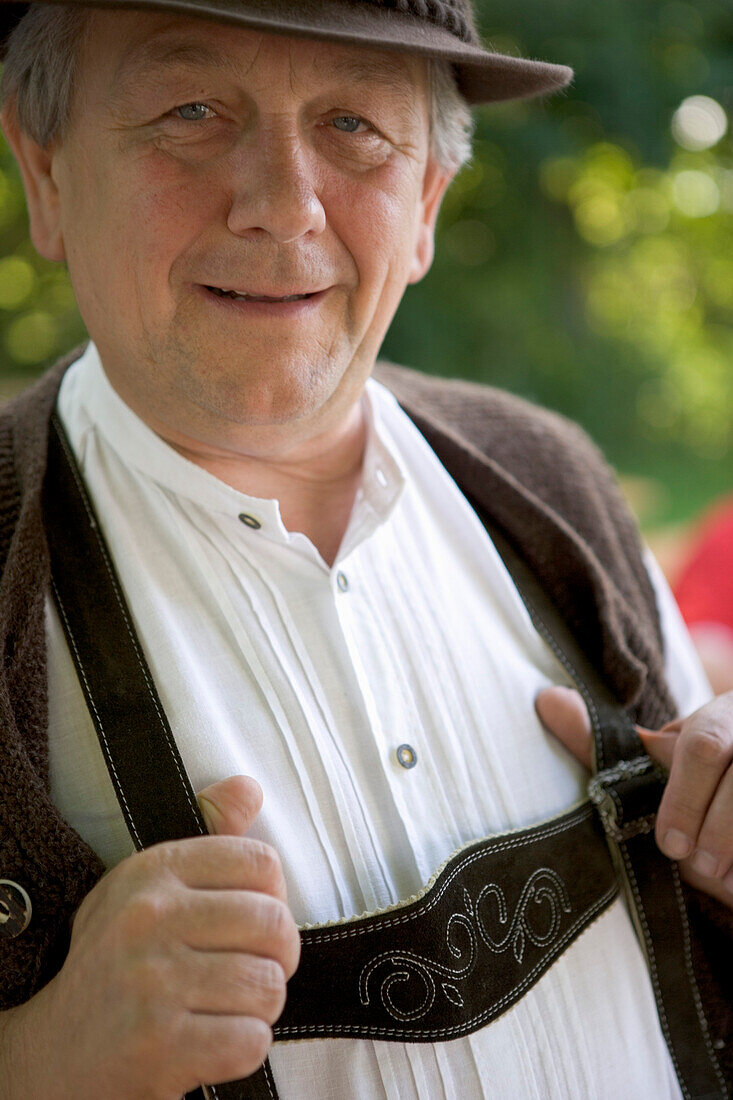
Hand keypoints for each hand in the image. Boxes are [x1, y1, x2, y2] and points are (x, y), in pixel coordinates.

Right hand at [3, 775, 298, 1099]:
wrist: (54, 1053)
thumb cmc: (116, 963)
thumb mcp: (147, 887)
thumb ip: (209, 836)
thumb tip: (249, 787)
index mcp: (152, 871)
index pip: (261, 862)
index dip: (273, 898)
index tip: (252, 924)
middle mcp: (150, 919)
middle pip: (275, 924)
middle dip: (277, 957)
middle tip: (251, 972)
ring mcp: (154, 984)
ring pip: (268, 985)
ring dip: (260, 1006)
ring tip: (226, 1006)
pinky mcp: (161, 1046)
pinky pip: (252, 1040)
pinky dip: (245, 1048)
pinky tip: (213, 1041)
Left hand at [536, 687, 732, 907]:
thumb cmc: (701, 789)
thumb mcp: (660, 764)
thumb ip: (603, 741)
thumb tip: (544, 700)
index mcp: (726, 717)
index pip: (706, 743)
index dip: (686, 798)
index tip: (671, 847)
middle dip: (717, 834)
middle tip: (704, 867)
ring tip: (730, 880)